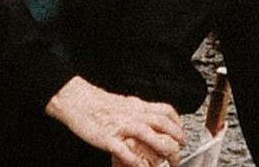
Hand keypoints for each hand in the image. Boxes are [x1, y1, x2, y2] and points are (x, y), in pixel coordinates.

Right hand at [46, 76, 186, 166]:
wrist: (76, 99)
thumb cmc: (98, 103)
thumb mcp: (124, 103)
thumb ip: (139, 111)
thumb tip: (152, 119)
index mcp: (137, 106)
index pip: (165, 111)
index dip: (177, 123)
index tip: (182, 133)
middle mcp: (132, 115)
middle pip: (162, 124)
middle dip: (176, 138)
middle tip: (182, 150)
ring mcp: (120, 126)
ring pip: (148, 135)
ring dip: (163, 149)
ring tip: (170, 162)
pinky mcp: (107, 138)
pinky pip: (125, 150)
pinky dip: (136, 161)